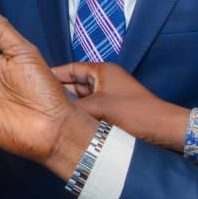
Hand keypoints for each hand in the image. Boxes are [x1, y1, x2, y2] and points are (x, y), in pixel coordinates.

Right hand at [50, 61, 190, 152]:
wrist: (164, 130)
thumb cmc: (136, 113)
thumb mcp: (99, 109)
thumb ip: (73, 108)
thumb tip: (51, 112)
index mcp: (101, 71)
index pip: (70, 68)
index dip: (52, 74)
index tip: (33, 81)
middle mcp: (104, 79)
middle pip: (74, 83)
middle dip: (58, 92)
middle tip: (37, 101)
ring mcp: (109, 94)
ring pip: (82, 97)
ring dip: (69, 105)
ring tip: (48, 113)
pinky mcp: (113, 109)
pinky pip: (90, 108)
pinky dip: (80, 114)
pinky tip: (67, 123)